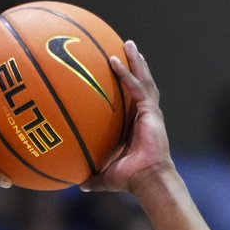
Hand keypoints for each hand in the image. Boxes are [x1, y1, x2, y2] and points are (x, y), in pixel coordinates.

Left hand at [80, 41, 173, 194]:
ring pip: (143, 79)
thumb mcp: (105, 176)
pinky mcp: (150, 112)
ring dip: (135, 61)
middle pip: (141, 83)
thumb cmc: (129, 180)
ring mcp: (149, 112)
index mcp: (136, 126)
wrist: (147, 180)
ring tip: (128, 44)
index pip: (132, 100)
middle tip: (127, 48)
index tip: (118, 73)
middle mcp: (145, 115)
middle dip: (135, 65)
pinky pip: (136, 87)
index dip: (128, 85)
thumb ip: (93, 177)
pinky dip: (126, 73)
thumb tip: (78, 185)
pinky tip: (115, 60)